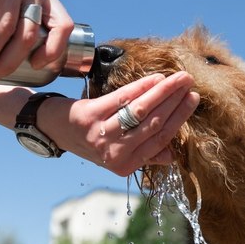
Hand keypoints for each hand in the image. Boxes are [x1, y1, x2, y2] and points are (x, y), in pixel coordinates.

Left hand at [40, 72, 199, 176]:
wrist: (52, 128)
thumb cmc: (91, 138)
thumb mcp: (116, 153)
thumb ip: (144, 154)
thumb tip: (171, 155)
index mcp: (125, 166)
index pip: (160, 140)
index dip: (178, 118)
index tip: (192, 99)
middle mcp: (113, 154)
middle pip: (153, 124)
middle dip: (175, 101)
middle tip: (189, 82)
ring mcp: (101, 135)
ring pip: (140, 111)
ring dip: (162, 91)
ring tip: (177, 77)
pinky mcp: (89, 116)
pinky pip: (122, 99)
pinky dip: (141, 87)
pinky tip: (155, 78)